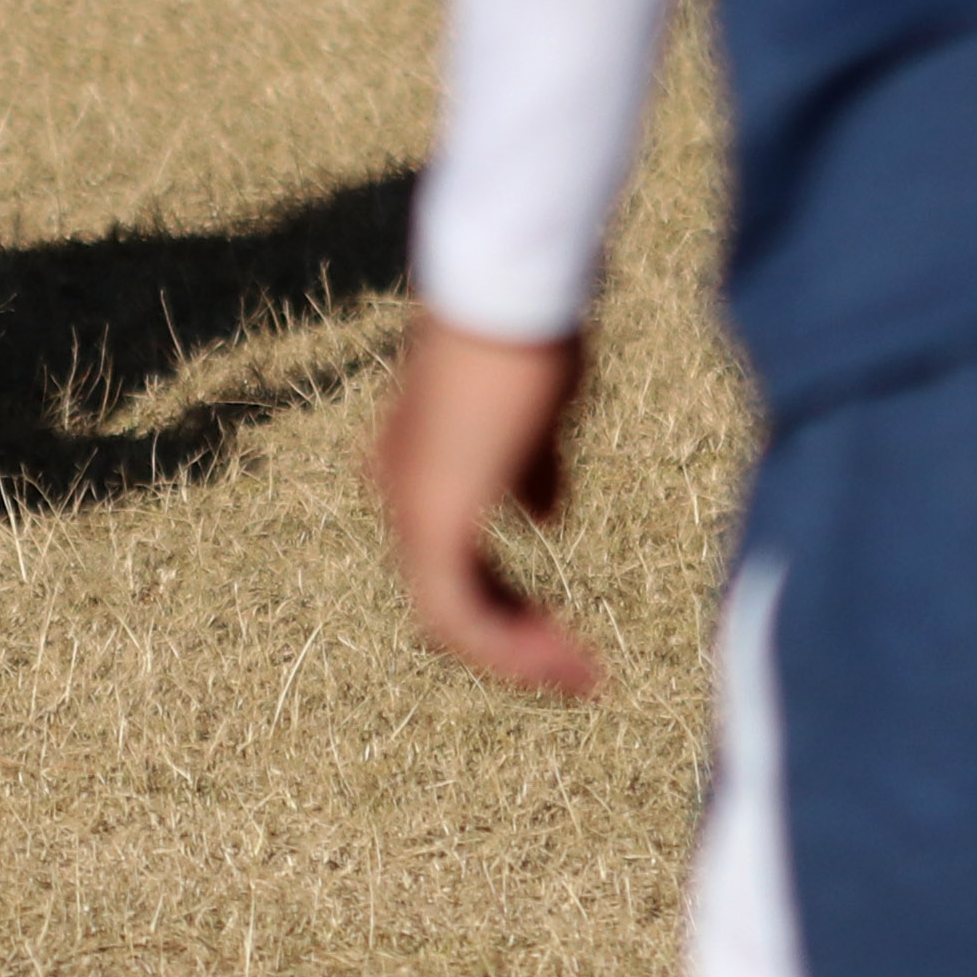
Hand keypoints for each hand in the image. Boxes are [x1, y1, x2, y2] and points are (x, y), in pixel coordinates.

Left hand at [375, 312, 600, 698]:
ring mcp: (407, 506)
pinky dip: (508, 646)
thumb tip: (545, 519)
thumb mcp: (535, 418)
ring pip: (449, 617)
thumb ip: (532, 471)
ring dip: (517, 653)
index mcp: (415, 466)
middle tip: (576, 669)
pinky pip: (456, 613)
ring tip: (579, 676)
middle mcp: (397, 491)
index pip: (451, 562)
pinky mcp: (431, 519)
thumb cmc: (525, 340)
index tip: (562, 631)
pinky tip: (560, 659)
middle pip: (445, 598)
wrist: (508, 300)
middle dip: (514, 639)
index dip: (507, 604)